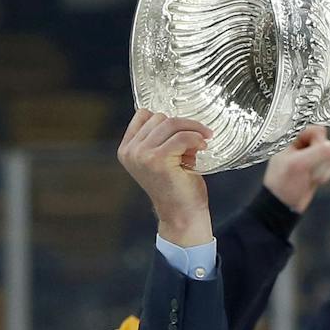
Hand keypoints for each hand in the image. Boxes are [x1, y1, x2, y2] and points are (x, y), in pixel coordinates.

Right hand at [118, 110, 213, 246]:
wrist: (182, 215)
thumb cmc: (176, 188)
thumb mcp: (160, 158)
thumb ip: (159, 139)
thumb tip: (180, 120)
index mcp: (127, 149)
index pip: (143, 115)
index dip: (166, 120)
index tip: (182, 131)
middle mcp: (130, 151)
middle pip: (159, 117)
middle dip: (182, 126)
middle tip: (196, 140)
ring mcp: (142, 155)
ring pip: (171, 124)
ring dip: (192, 130)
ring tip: (201, 142)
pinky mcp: (158, 159)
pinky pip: (181, 136)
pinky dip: (196, 138)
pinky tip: (202, 146)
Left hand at [262, 126, 329, 211]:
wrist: (283, 206)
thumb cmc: (282, 185)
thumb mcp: (299, 165)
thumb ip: (318, 152)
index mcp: (291, 139)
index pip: (315, 129)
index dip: (319, 141)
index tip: (316, 152)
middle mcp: (301, 146)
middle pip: (325, 142)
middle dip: (322, 157)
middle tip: (311, 167)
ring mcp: (309, 157)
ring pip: (329, 154)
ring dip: (323, 168)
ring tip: (310, 176)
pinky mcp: (316, 168)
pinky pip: (329, 166)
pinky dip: (324, 174)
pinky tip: (315, 181)